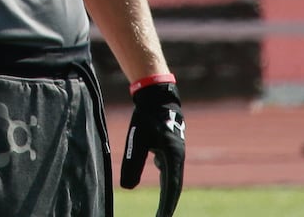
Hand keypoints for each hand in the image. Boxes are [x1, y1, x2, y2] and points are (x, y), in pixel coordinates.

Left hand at [120, 81, 185, 216]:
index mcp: (173, 156)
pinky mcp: (169, 150)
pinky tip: (155, 183)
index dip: (166, 205)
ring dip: (166, 194)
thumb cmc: (146, 117)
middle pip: (173, 187)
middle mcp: (177, 157)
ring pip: (171, 179)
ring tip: (160, 210)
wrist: (156, 98)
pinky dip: (163, 182)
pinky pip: (167, 171)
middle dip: (167, 204)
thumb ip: (132, 163)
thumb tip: (127, 188)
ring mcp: (175, 154)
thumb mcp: (137, 140)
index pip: (171, 187)